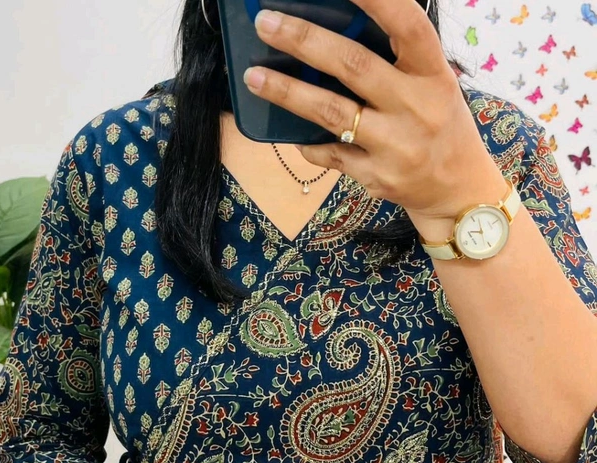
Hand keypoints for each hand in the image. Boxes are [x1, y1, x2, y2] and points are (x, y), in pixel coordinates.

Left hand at [242, 0, 506, 233]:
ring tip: (254, 76)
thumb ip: (395, 62)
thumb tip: (330, 30)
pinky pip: (330, 154)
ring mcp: (395, 146)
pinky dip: (306, 142)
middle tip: (265, 23)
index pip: (407, 24)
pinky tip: (289, 131)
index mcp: (434, 74)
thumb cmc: (439, 125)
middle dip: (304, 41)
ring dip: (287, 92)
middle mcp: (417, 108)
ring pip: (332, 113)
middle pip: (353, 66)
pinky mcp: (376, 176)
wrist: (458, 190)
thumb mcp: (433, 85)